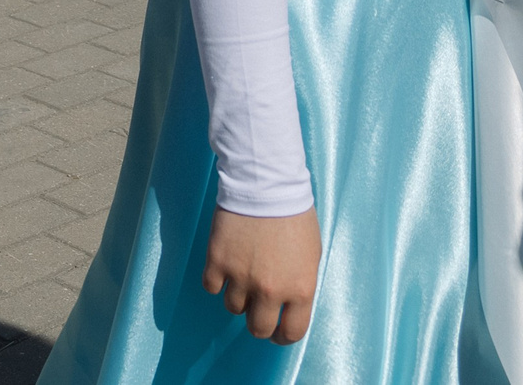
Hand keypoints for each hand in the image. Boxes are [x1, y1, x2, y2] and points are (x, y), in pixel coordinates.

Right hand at [203, 208, 319, 344]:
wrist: (266, 185)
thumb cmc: (294, 216)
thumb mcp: (311, 256)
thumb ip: (299, 285)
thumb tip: (287, 303)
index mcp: (300, 290)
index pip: (292, 333)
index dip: (283, 336)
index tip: (277, 332)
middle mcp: (270, 290)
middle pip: (258, 328)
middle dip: (259, 323)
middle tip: (257, 312)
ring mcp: (241, 277)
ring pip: (233, 308)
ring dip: (238, 297)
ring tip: (241, 278)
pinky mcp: (217, 261)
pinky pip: (211, 287)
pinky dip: (216, 282)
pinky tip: (224, 268)